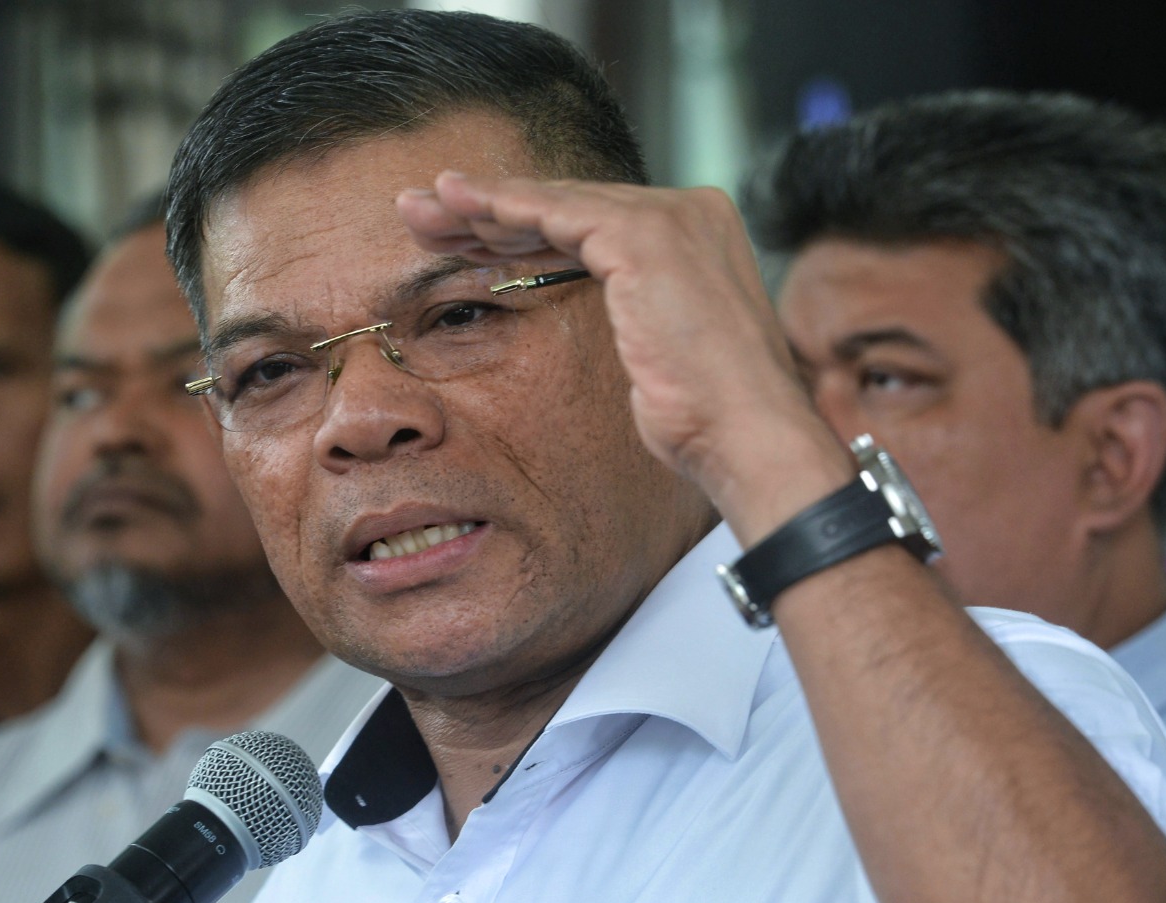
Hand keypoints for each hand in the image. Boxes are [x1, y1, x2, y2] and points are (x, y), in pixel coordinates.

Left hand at [397, 172, 850, 542]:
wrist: (746, 437)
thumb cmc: (708, 420)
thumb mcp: (662, 356)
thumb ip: (634, 318)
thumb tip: (607, 322)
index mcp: (698, 237)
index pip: (591, 224)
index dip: (521, 230)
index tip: (463, 242)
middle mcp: (691, 213)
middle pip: (568, 206)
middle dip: (489, 213)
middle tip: (423, 216)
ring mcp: (671, 218)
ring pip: (554, 202)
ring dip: (481, 205)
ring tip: (420, 209)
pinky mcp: (647, 235)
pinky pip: (557, 212)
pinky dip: (503, 207)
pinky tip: (458, 209)